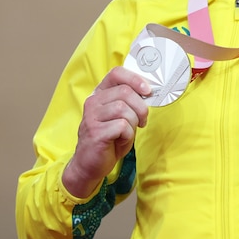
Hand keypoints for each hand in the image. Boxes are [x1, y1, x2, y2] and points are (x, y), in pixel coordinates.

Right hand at [62, 67, 150, 197]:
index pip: (116, 73)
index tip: (147, 91)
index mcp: (100, 94)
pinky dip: (128, 135)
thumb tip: (148, 92)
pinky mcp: (95, 132)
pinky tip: (120, 140)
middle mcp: (93, 102)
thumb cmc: (109, 139)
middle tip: (142, 120)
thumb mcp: (121, 116)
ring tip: (127, 132)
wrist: (90, 165)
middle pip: (125, 92)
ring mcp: (91, 117)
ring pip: (124, 109)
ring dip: (133, 123)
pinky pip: (122, 126)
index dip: (135, 79)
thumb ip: (130, 103)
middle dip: (141, 108)